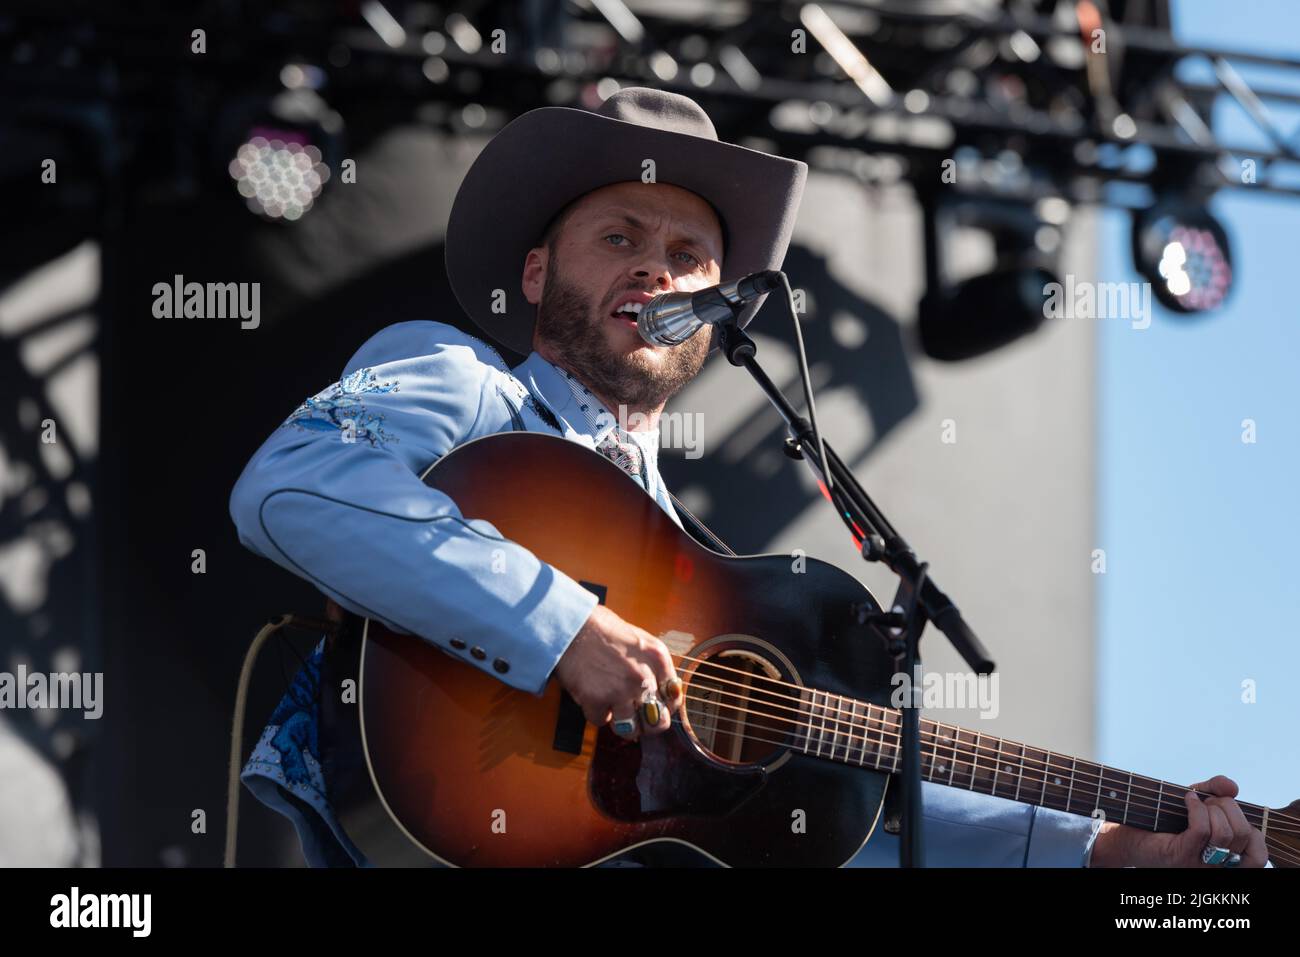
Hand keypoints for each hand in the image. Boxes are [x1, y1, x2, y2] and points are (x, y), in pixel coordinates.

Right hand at [553, 604, 680, 738]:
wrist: (571, 625)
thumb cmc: (602, 629)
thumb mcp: (640, 640)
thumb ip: (655, 665)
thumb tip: (667, 693)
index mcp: (658, 658)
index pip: (674, 698)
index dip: (663, 706)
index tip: (653, 705)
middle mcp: (644, 676)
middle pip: (659, 722)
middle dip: (648, 725)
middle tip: (637, 718)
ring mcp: (621, 690)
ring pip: (631, 729)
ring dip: (621, 722)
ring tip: (613, 709)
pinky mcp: (596, 699)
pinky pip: (601, 721)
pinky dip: (596, 713)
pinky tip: (593, 696)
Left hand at [1089, 775, 1267, 866]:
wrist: (1126, 833)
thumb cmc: (1163, 817)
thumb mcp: (1197, 799)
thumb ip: (1217, 789)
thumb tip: (1233, 787)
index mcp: (1227, 859)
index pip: (1259, 856)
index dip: (1248, 827)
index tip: (1225, 813)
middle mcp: (1217, 867)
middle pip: (1243, 834)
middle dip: (1226, 807)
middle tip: (1206, 802)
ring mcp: (1199, 863)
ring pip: (1225, 832)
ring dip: (1211, 808)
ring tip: (1194, 803)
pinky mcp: (1181, 855)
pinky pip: (1202, 829)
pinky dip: (1196, 807)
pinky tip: (1186, 799)